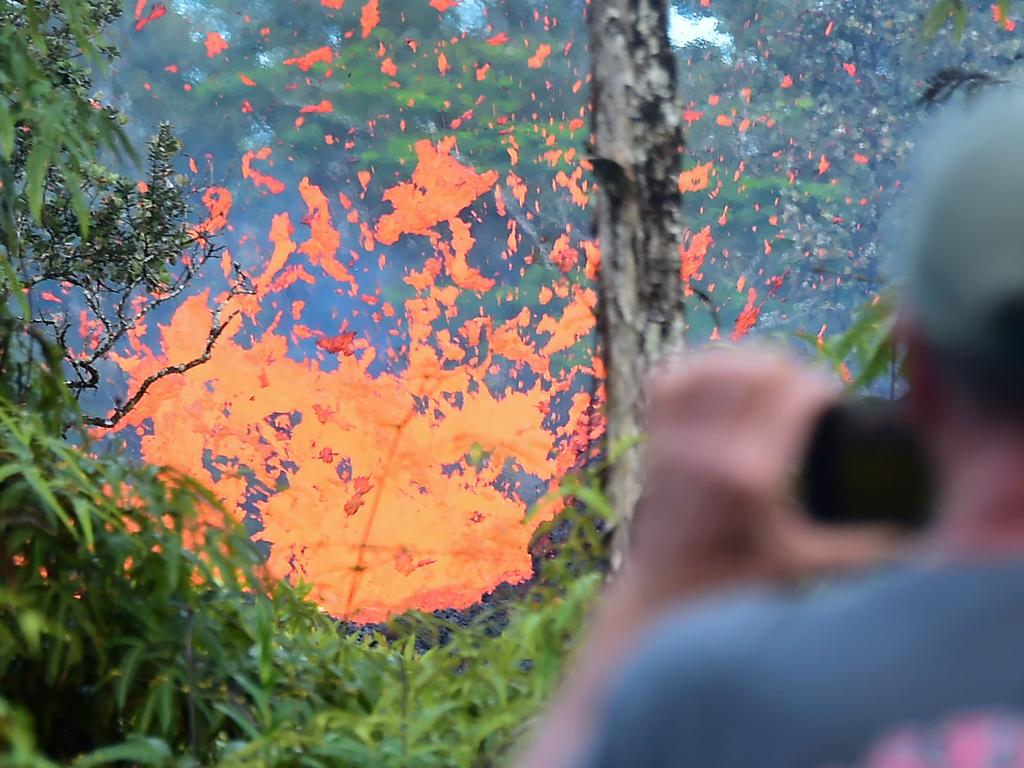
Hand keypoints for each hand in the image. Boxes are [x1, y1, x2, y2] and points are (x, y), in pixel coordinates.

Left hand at [623, 346, 902, 602]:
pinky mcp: (654, 436)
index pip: (798, 391)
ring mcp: (677, 439)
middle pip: (760, 367)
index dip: (823, 388)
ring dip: (747, 364)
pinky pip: (672, 377)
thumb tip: (917, 538)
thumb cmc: (739, 581)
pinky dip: (697, 368)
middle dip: (791, 371)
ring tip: (768, 383)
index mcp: (753, 474)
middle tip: (803, 394)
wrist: (667, 589)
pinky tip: (720, 378)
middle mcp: (711, 448)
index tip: (832, 406)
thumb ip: (861, 549)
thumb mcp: (805, 565)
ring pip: (715, 363)